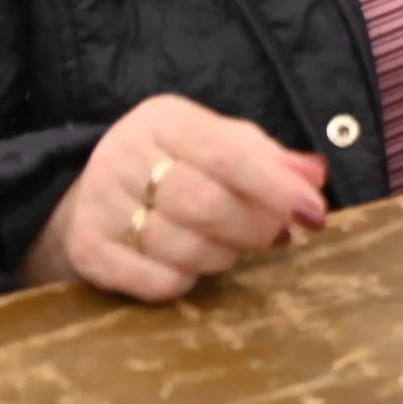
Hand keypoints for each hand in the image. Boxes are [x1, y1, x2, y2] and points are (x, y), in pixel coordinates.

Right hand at [21, 95, 327, 302]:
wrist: (92, 190)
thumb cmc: (176, 164)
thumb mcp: (220, 143)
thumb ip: (272, 159)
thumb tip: (314, 177)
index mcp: (164, 120)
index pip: (227, 154)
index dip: (276, 188)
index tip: (313, 213)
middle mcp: (123, 157)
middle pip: (206, 206)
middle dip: (255, 227)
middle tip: (275, 234)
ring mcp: (99, 206)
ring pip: (184, 249)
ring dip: (226, 256)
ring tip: (234, 245)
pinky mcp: (88, 252)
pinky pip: (158, 283)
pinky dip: (189, 280)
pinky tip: (193, 264)